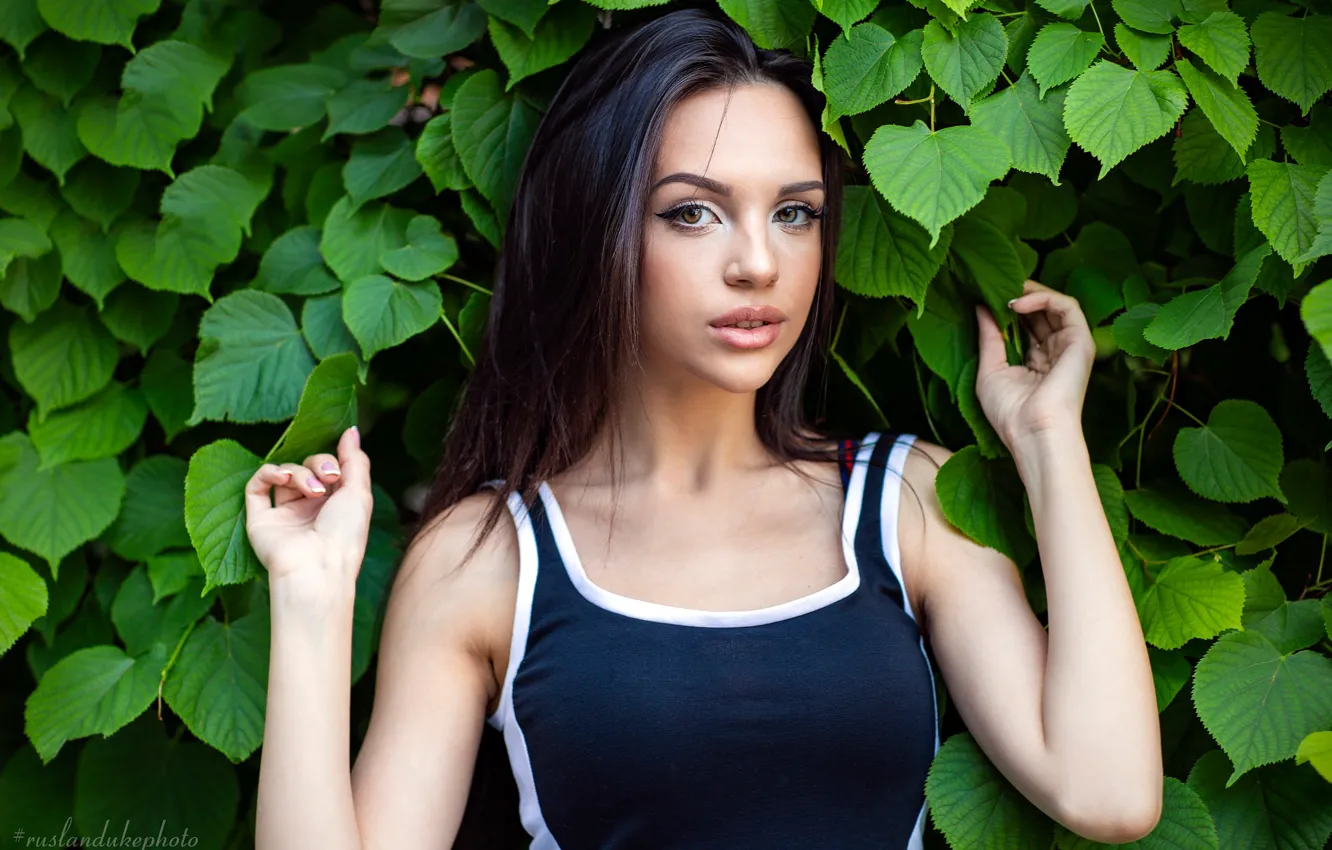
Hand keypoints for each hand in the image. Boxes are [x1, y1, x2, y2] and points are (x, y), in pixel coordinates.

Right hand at [244, 425, 372, 592]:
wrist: (318, 566)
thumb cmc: (345, 534)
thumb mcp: (360, 492)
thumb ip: (355, 459)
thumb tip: (351, 430)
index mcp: (335, 504)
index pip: (329, 468)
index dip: (333, 461)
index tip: (338, 471)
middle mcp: (309, 507)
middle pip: (307, 466)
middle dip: (317, 465)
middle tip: (327, 479)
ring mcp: (284, 512)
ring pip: (285, 473)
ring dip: (299, 472)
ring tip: (312, 491)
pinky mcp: (260, 518)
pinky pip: (257, 484)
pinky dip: (268, 472)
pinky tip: (282, 476)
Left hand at [974, 280, 1095, 450]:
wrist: (1033, 431)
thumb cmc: (1009, 411)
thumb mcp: (990, 369)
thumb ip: (989, 336)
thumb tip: (981, 306)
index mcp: (1036, 361)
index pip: (1026, 325)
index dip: (1009, 308)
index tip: (986, 297)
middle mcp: (1054, 351)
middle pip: (1041, 312)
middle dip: (1020, 295)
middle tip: (996, 285)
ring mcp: (1069, 345)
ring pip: (1056, 304)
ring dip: (1030, 292)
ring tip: (1006, 292)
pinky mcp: (1081, 341)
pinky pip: (1067, 306)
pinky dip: (1043, 298)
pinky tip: (1017, 304)